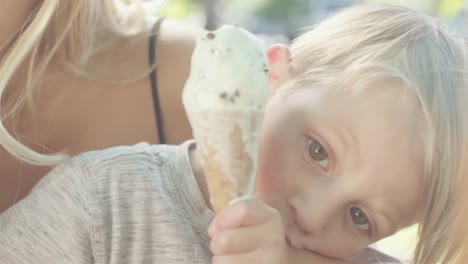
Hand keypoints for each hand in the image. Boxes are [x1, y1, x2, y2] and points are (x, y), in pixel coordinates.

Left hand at [208, 197, 359, 263]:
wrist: (276, 260)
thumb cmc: (252, 236)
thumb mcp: (249, 219)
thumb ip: (233, 213)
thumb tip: (214, 228)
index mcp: (269, 216)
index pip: (241, 211)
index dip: (222, 219)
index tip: (218, 226)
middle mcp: (274, 237)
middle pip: (225, 240)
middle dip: (216, 243)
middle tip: (223, 245)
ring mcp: (270, 259)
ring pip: (222, 260)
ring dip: (220, 259)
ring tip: (230, 256)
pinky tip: (236, 263)